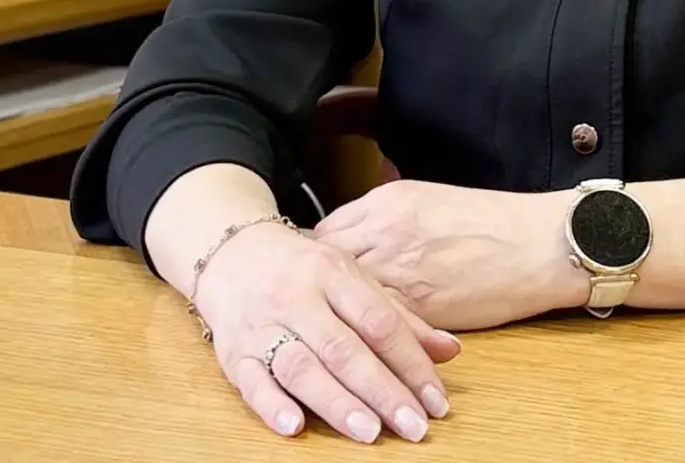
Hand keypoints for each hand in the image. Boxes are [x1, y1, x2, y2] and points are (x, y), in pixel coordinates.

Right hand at [191, 219, 461, 443]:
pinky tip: (295, 426)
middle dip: (382, 390)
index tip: (436, 400)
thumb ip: (399, 316)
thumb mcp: (353, 278)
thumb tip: (450, 351)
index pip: (379, 320)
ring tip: (369, 432)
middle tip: (414, 426)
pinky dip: (272, 405)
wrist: (234, 252)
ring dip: (336, 402)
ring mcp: (264, 324)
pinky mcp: (235, 352)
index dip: (411, 362)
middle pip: (344, 348)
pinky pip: (251, 381)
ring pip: (301, 365)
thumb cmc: (305, 270)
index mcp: (335, 272)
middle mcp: (300, 297)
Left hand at [312, 179, 587, 331]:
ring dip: (339, 314)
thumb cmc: (492, 219)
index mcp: (387, 202)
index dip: (317, 257)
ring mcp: (398, 271)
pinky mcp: (417, 308)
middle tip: (316, 306)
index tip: (314, 272)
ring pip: (345, 299)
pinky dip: (366, 333)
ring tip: (337, 327)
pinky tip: (368, 340)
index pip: (326, 232)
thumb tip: (357, 236)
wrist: (536, 244)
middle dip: (318, 288)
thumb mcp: (430, 198)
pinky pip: (376, 324)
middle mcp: (384, 233)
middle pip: (325, 266)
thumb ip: (388, 215)